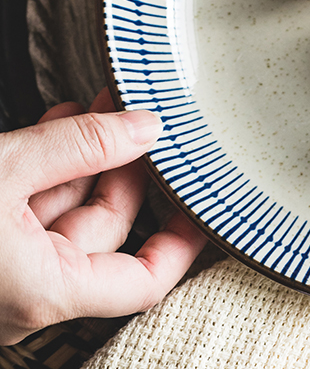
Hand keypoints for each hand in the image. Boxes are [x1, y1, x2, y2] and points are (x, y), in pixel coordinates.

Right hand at [0, 89, 205, 344]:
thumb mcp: (0, 170)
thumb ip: (79, 147)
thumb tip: (145, 126)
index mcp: (44, 289)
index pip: (143, 281)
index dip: (183, 240)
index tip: (204, 197)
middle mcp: (26, 288)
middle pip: (105, 226)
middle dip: (123, 163)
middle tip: (133, 112)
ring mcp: (0, 266)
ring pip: (64, 208)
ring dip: (85, 154)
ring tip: (96, 105)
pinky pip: (28, 204)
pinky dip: (48, 164)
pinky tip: (58, 123)